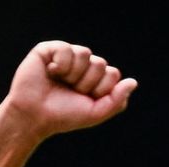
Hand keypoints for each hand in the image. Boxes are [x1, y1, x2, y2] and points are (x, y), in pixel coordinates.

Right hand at [6, 42, 136, 137]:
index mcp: (94, 79)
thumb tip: (133, 82)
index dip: (102, 89)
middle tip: (71, 91)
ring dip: (74, 74)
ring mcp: (67, 56)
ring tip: (61, 82)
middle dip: (88, 83)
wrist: (35, 116)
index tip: (86, 99)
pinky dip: (61, 64)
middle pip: (100, 63)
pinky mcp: (50, 49)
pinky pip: (67, 49)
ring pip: (85, 54)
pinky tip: (50, 71)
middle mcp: (82, 66)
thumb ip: (116, 100)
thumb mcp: (95, 113)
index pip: (113, 73)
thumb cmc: (64, 116)